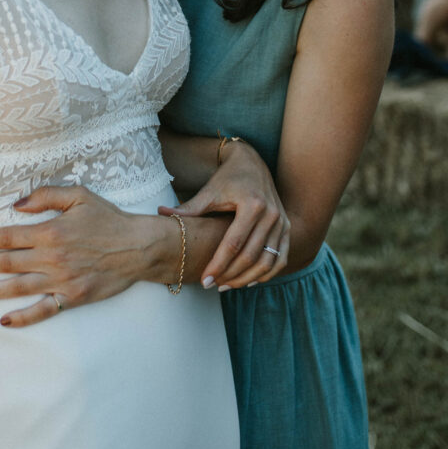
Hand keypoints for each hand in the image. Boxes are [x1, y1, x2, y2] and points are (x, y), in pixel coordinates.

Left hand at [0, 185, 151, 326]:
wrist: (138, 247)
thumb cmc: (109, 219)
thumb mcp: (80, 196)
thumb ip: (46, 196)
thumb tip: (18, 204)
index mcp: (51, 232)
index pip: (9, 236)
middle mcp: (51, 258)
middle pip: (8, 263)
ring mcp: (60, 280)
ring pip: (19, 288)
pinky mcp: (71, 297)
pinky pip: (42, 310)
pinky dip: (22, 318)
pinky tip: (4, 320)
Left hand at [160, 140, 289, 288]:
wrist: (251, 162)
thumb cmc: (227, 178)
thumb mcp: (208, 192)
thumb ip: (188, 208)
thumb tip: (160, 214)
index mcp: (252, 205)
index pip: (233, 244)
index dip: (218, 265)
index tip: (205, 280)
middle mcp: (271, 214)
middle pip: (251, 256)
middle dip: (230, 276)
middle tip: (213, 286)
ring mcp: (282, 222)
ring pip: (267, 262)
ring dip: (247, 278)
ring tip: (227, 285)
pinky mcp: (287, 227)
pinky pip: (280, 258)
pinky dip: (267, 274)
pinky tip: (249, 281)